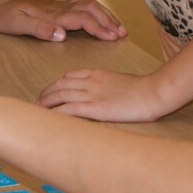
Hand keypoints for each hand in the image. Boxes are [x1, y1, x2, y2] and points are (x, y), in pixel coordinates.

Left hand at [0, 0, 126, 42]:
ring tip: (119, 28)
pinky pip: (85, 5)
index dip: (98, 28)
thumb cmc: (7, 15)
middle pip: (91, 11)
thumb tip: (62, 35)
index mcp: (54, 15)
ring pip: (91, 6)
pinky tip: (104, 18)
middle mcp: (61, 9)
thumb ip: (38, 28)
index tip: (112, 37)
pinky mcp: (62, 6)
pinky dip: (99, 11)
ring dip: (106, 15)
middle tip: (123, 34)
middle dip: (109, 21)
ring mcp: (62, 6)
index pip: (82, 20)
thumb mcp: (16, 24)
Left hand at [37, 68, 168, 122]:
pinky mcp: (95, 109)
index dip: (58, 83)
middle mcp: (91, 82)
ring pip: (61, 95)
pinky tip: (50, 118)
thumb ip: (109, 85)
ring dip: (47, 102)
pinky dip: (57, 113)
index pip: (71, 75)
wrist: (153, 92)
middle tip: (39, 101)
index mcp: (98, 74)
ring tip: (39, 109)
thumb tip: (105, 95)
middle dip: (47, 92)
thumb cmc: (144, 89)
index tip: (51, 91)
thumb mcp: (122, 82)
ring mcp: (92, 95)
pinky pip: (70, 109)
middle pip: (61, 84)